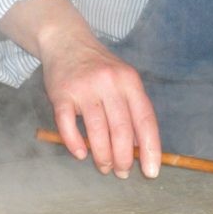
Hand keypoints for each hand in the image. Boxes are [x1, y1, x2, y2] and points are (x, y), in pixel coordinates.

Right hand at [0, 0, 160, 178]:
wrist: (65, 40)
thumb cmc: (98, 66)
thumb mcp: (122, 79)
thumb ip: (131, 109)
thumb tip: (140, 146)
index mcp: (129, 81)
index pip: (145, 119)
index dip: (150, 148)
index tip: (151, 171)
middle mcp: (109, 83)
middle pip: (121, 129)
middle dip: (124, 158)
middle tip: (122, 173)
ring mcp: (84, 88)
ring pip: (96, 130)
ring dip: (102, 155)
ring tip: (105, 167)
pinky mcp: (61, 94)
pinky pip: (67, 125)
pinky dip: (74, 143)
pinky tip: (81, 154)